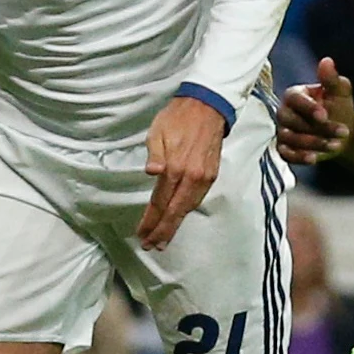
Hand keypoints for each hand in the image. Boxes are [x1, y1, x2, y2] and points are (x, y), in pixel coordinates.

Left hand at [138, 93, 225, 250]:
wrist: (208, 107)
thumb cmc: (177, 118)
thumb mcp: (158, 132)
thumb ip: (155, 155)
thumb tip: (151, 173)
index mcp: (176, 167)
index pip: (160, 202)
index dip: (150, 221)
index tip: (141, 234)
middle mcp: (192, 177)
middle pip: (175, 212)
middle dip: (163, 232)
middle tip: (151, 246)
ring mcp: (205, 178)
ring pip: (188, 208)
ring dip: (175, 225)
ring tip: (163, 239)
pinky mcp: (212, 175)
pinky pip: (197, 199)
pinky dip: (186, 211)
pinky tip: (178, 217)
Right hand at [276, 57, 353, 165]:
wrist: (342, 133)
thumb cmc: (339, 107)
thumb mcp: (339, 91)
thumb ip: (331, 78)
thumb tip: (326, 61)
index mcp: (294, 95)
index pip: (294, 99)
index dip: (308, 107)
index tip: (324, 115)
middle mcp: (284, 112)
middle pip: (292, 121)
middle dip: (317, 128)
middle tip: (343, 132)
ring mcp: (283, 131)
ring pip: (291, 138)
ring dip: (314, 143)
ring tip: (337, 145)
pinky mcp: (284, 148)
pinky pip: (286, 154)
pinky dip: (300, 157)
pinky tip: (314, 158)